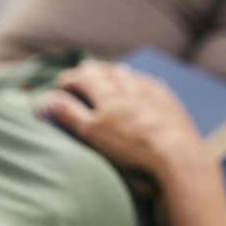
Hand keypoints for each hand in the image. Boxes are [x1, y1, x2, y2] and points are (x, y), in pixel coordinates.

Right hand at [44, 61, 208, 179]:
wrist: (176, 156)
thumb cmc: (129, 147)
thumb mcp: (92, 133)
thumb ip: (70, 114)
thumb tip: (49, 99)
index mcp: (108, 96)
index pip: (85, 80)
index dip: (71, 79)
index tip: (61, 81)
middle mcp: (130, 90)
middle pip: (108, 74)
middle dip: (94, 71)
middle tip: (84, 69)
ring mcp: (153, 96)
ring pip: (132, 78)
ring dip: (118, 73)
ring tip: (112, 70)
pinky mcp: (171, 107)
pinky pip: (155, 87)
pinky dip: (145, 82)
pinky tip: (147, 83)